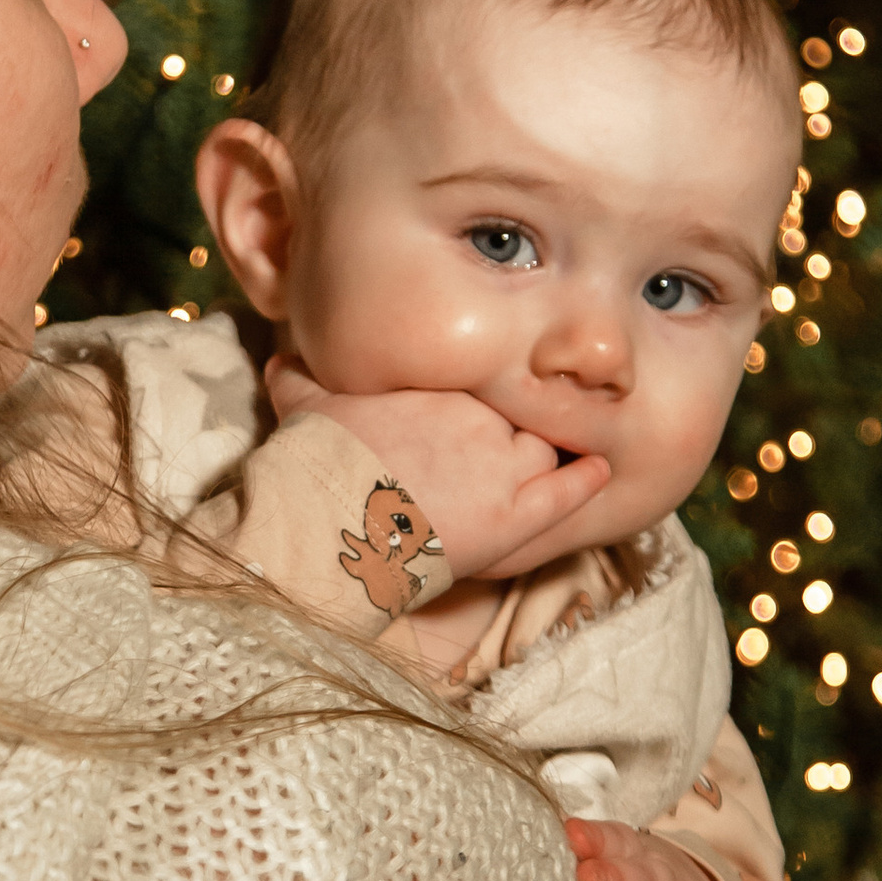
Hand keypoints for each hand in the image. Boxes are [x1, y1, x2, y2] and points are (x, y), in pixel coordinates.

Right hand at [263, 358, 611, 581]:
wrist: (328, 523)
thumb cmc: (314, 462)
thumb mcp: (303, 405)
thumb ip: (300, 376)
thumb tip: (280, 357)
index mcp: (438, 386)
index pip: (478, 380)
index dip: (478, 396)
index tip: (473, 405)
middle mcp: (480, 417)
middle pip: (516, 409)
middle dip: (512, 419)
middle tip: (507, 433)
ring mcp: (502, 467)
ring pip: (543, 445)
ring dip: (547, 449)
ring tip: (558, 450)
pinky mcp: (515, 519)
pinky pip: (567, 493)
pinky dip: (587, 480)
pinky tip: (601, 471)